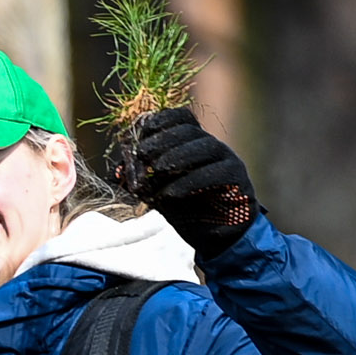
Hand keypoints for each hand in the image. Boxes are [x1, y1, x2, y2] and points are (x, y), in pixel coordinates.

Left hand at [113, 106, 259, 257]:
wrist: (215, 236)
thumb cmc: (186, 209)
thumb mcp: (157, 191)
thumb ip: (142, 179)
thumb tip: (118, 170)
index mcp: (192, 143)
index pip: (181, 118)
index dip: (162, 119)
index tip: (142, 130)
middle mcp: (211, 147)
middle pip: (190, 130)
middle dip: (163, 139)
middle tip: (142, 153)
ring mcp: (227, 160)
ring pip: (206, 146)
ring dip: (177, 156)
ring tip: (156, 169)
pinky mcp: (237, 179)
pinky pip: (217, 173)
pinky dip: (191, 181)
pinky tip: (171, 193)